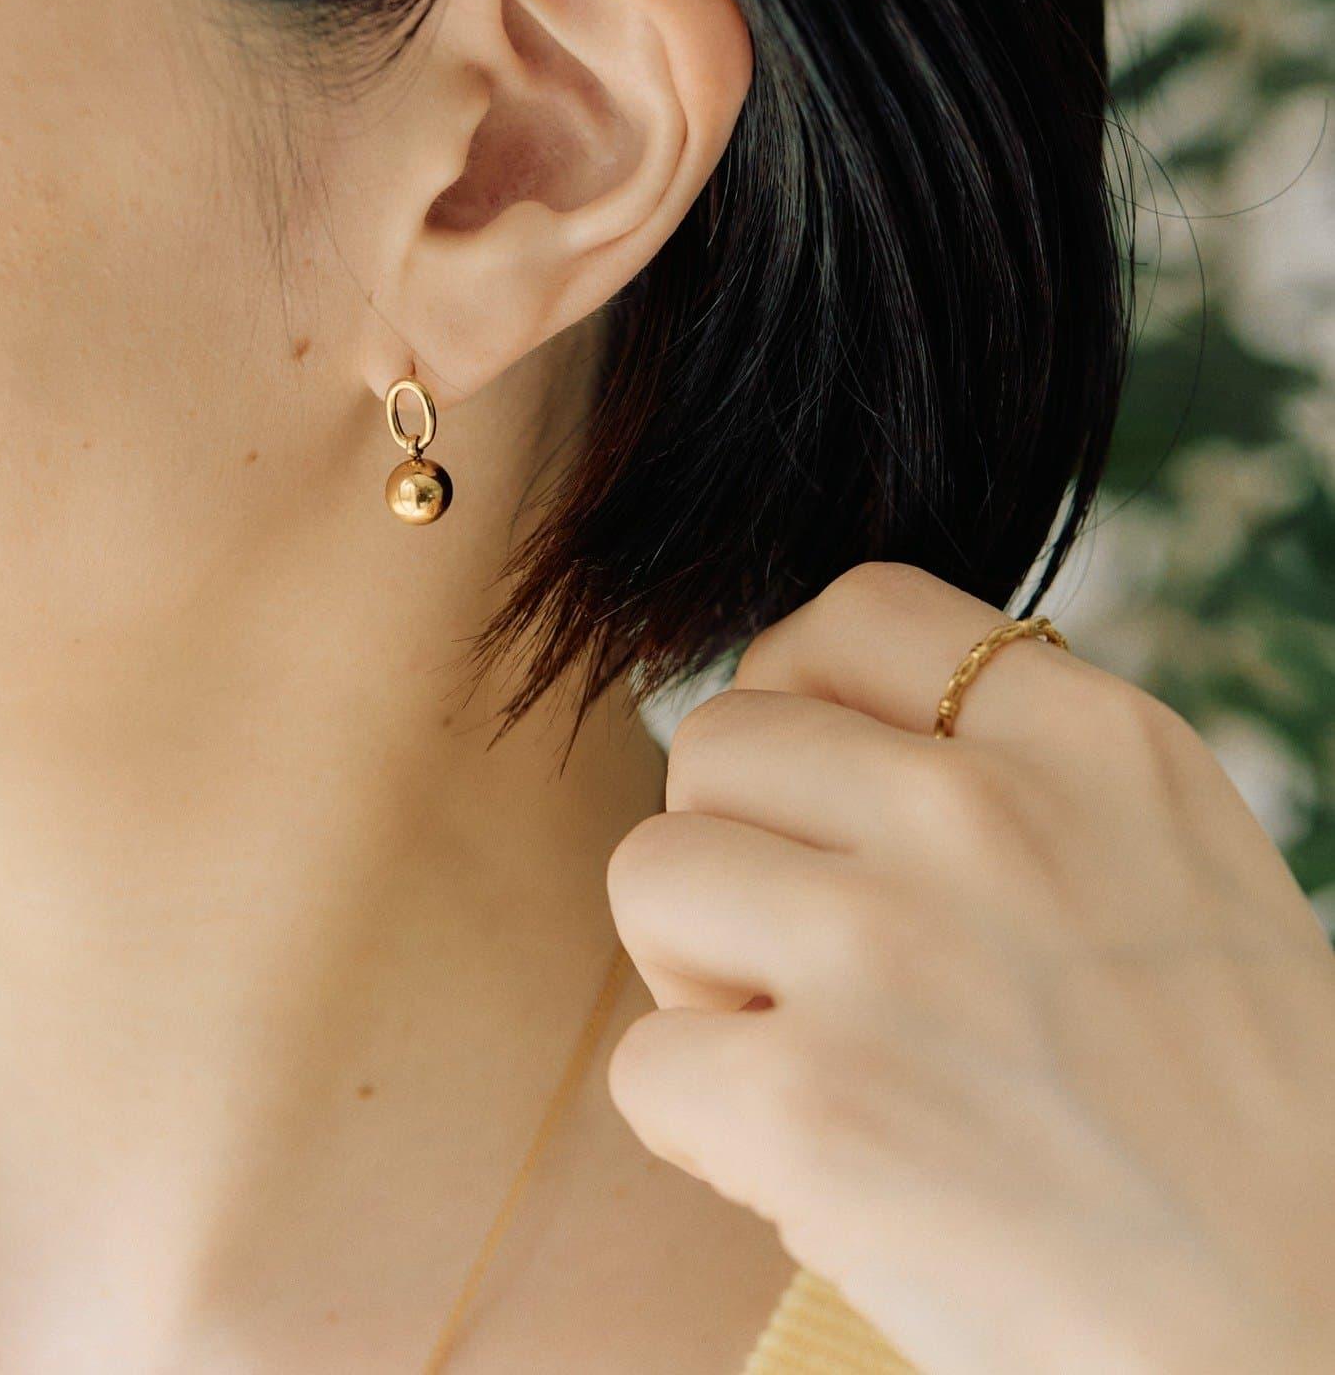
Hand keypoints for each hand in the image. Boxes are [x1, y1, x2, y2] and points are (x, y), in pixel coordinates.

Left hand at [605, 562, 1334, 1374]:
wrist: (1311, 1334)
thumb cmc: (1235, 1109)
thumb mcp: (1170, 860)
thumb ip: (1011, 771)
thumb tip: (807, 736)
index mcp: (1095, 737)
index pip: (857, 610)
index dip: (794, 691)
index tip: (809, 788)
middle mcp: (987, 812)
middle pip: (718, 739)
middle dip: (735, 845)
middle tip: (809, 953)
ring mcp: (893, 949)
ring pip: (651, 873)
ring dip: (698, 971)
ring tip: (803, 1046)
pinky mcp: (818, 1107)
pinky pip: (646, 1064)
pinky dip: (700, 1125)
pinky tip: (807, 1161)